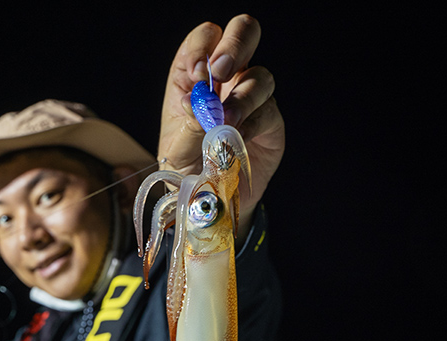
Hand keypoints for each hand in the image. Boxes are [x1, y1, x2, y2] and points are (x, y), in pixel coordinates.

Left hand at [157, 15, 284, 229]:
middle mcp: (227, 78)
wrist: (208, 200)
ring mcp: (252, 97)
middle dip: (234, 46)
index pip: (205, 38)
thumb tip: (197, 103)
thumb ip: (187, 124)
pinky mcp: (271, 122)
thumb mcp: (175, 149)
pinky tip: (237, 138)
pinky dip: (252, 123)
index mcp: (196, 75)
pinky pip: (268, 111)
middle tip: (220, 71)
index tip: (196, 73)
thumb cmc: (187, 166)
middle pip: (243, 34)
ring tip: (225, 121)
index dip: (203, 46)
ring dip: (242, 97)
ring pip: (260, 76)